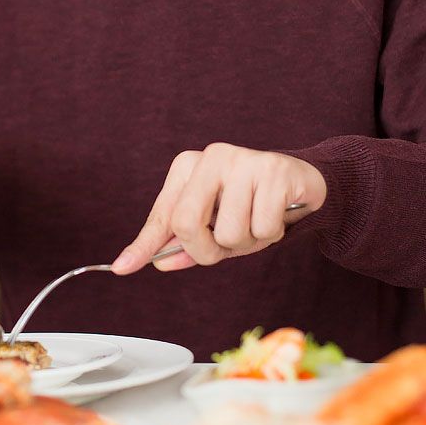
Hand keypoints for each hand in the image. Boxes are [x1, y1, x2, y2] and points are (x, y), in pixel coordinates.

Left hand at [111, 143, 326, 273]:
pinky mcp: (274, 171)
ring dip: (248, 242)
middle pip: (187, 225)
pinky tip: (278, 213)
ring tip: (258, 220)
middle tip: (227, 244)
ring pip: (229, 233)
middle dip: (207, 250)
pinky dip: (271, 233)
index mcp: (189, 167)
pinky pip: (263, 228)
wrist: (304, 182)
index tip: (121, 267)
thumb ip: (186, 243)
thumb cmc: (253, 204)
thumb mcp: (215, 226)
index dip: (145, 246)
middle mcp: (212, 157)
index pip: (163, 216)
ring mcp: (244, 160)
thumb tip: (159, 263)